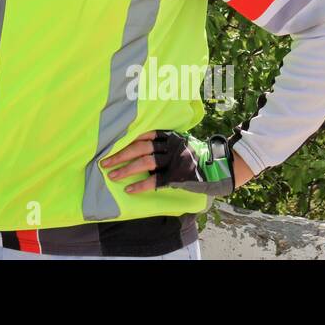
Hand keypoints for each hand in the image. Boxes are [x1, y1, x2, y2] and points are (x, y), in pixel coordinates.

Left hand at [100, 130, 252, 195]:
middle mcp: (170, 145)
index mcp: (170, 136)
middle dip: (120, 155)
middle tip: (104, 162)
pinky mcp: (178, 176)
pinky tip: (129, 190)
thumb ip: (164, 142)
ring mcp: (174, 160)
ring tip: (112, 175)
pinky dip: (141, 186)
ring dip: (125, 169)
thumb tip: (139, 144)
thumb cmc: (197, 156)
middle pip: (139, 147)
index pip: (143, 134)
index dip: (126, 140)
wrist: (220, 168)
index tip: (110, 144)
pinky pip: (155, 181)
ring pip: (144, 162)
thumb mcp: (182, 142)